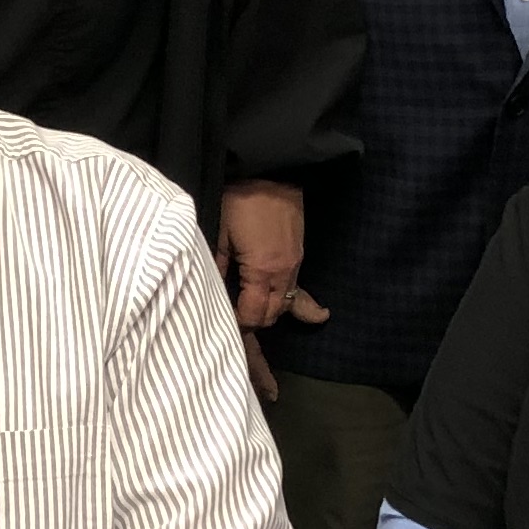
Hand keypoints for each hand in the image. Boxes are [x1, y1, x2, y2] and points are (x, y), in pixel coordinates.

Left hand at [217, 181, 325, 397]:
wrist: (270, 163)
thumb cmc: (239, 195)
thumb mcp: (217, 231)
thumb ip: (216, 266)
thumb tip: (210, 294)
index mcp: (263, 271)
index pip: (252, 317)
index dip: (236, 328)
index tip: (219, 334)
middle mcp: (283, 272)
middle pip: (270, 316)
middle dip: (256, 333)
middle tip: (251, 361)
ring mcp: (293, 263)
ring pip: (284, 304)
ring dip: (273, 320)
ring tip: (271, 364)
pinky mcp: (297, 252)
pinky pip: (298, 287)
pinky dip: (302, 305)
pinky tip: (318, 316)